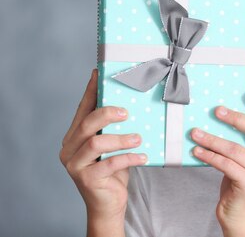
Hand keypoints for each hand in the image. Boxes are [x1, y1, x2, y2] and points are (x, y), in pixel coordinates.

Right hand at [59, 69, 146, 231]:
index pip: (82, 109)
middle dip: (107, 113)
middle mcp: (69, 149)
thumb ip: (113, 128)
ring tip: (138, 138)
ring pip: (96, 143)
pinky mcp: (87, 180)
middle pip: (86, 123)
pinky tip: (142, 156)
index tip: (99, 73)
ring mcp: (75, 165)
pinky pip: (109, 164)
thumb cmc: (113, 171)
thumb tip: (131, 103)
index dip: (91, 91)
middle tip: (127, 112)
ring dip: (121, 138)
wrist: (108, 204)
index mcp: (74, 136)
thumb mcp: (113, 146)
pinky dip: (128, 158)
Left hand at [191, 91, 244, 236]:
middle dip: (236, 118)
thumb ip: (237, 149)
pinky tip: (197, 151)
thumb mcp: (240, 166)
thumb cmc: (238, 191)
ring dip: (212, 139)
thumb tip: (216, 126)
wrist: (242, 221)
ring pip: (235, 148)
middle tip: (217, 110)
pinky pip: (226, 165)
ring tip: (195, 133)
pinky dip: (210, 156)